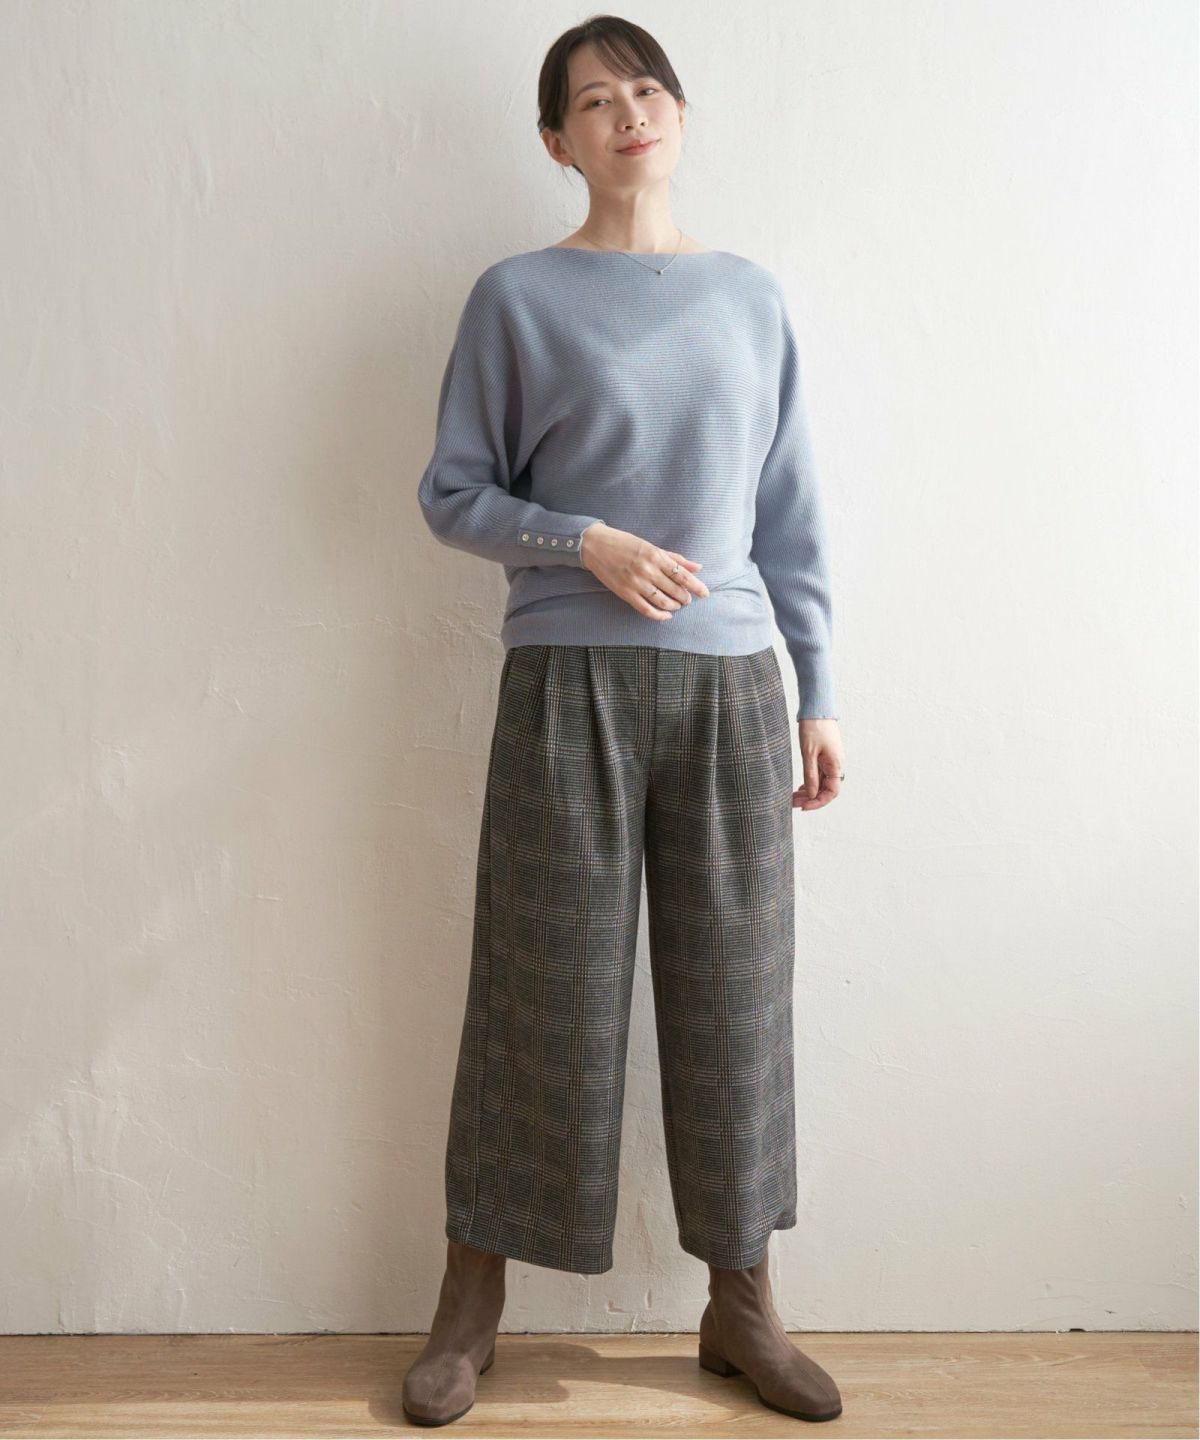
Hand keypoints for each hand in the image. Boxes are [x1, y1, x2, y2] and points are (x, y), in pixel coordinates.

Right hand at [579, 522, 708, 616]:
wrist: (595, 546)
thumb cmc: (625, 543)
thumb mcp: (651, 546)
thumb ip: (675, 558)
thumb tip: (697, 567)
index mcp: (656, 556)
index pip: (683, 575)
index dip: (696, 586)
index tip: (705, 593)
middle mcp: (648, 570)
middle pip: (675, 590)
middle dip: (685, 597)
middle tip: (687, 599)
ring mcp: (636, 583)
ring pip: (663, 601)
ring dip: (674, 606)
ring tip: (677, 606)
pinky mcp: (625, 593)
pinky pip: (646, 609)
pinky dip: (658, 615)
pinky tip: (665, 615)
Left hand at [794, 718, 843, 810]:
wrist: (817, 708)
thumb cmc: (814, 728)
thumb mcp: (808, 753)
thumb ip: (810, 775)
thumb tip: (811, 794)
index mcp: (835, 765)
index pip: (831, 793)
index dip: (818, 802)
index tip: (803, 807)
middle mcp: (836, 765)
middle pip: (826, 789)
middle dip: (810, 799)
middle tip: (793, 803)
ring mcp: (831, 760)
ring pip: (821, 782)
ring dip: (809, 791)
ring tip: (793, 797)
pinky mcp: (825, 756)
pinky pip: (820, 774)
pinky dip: (810, 782)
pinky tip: (800, 787)